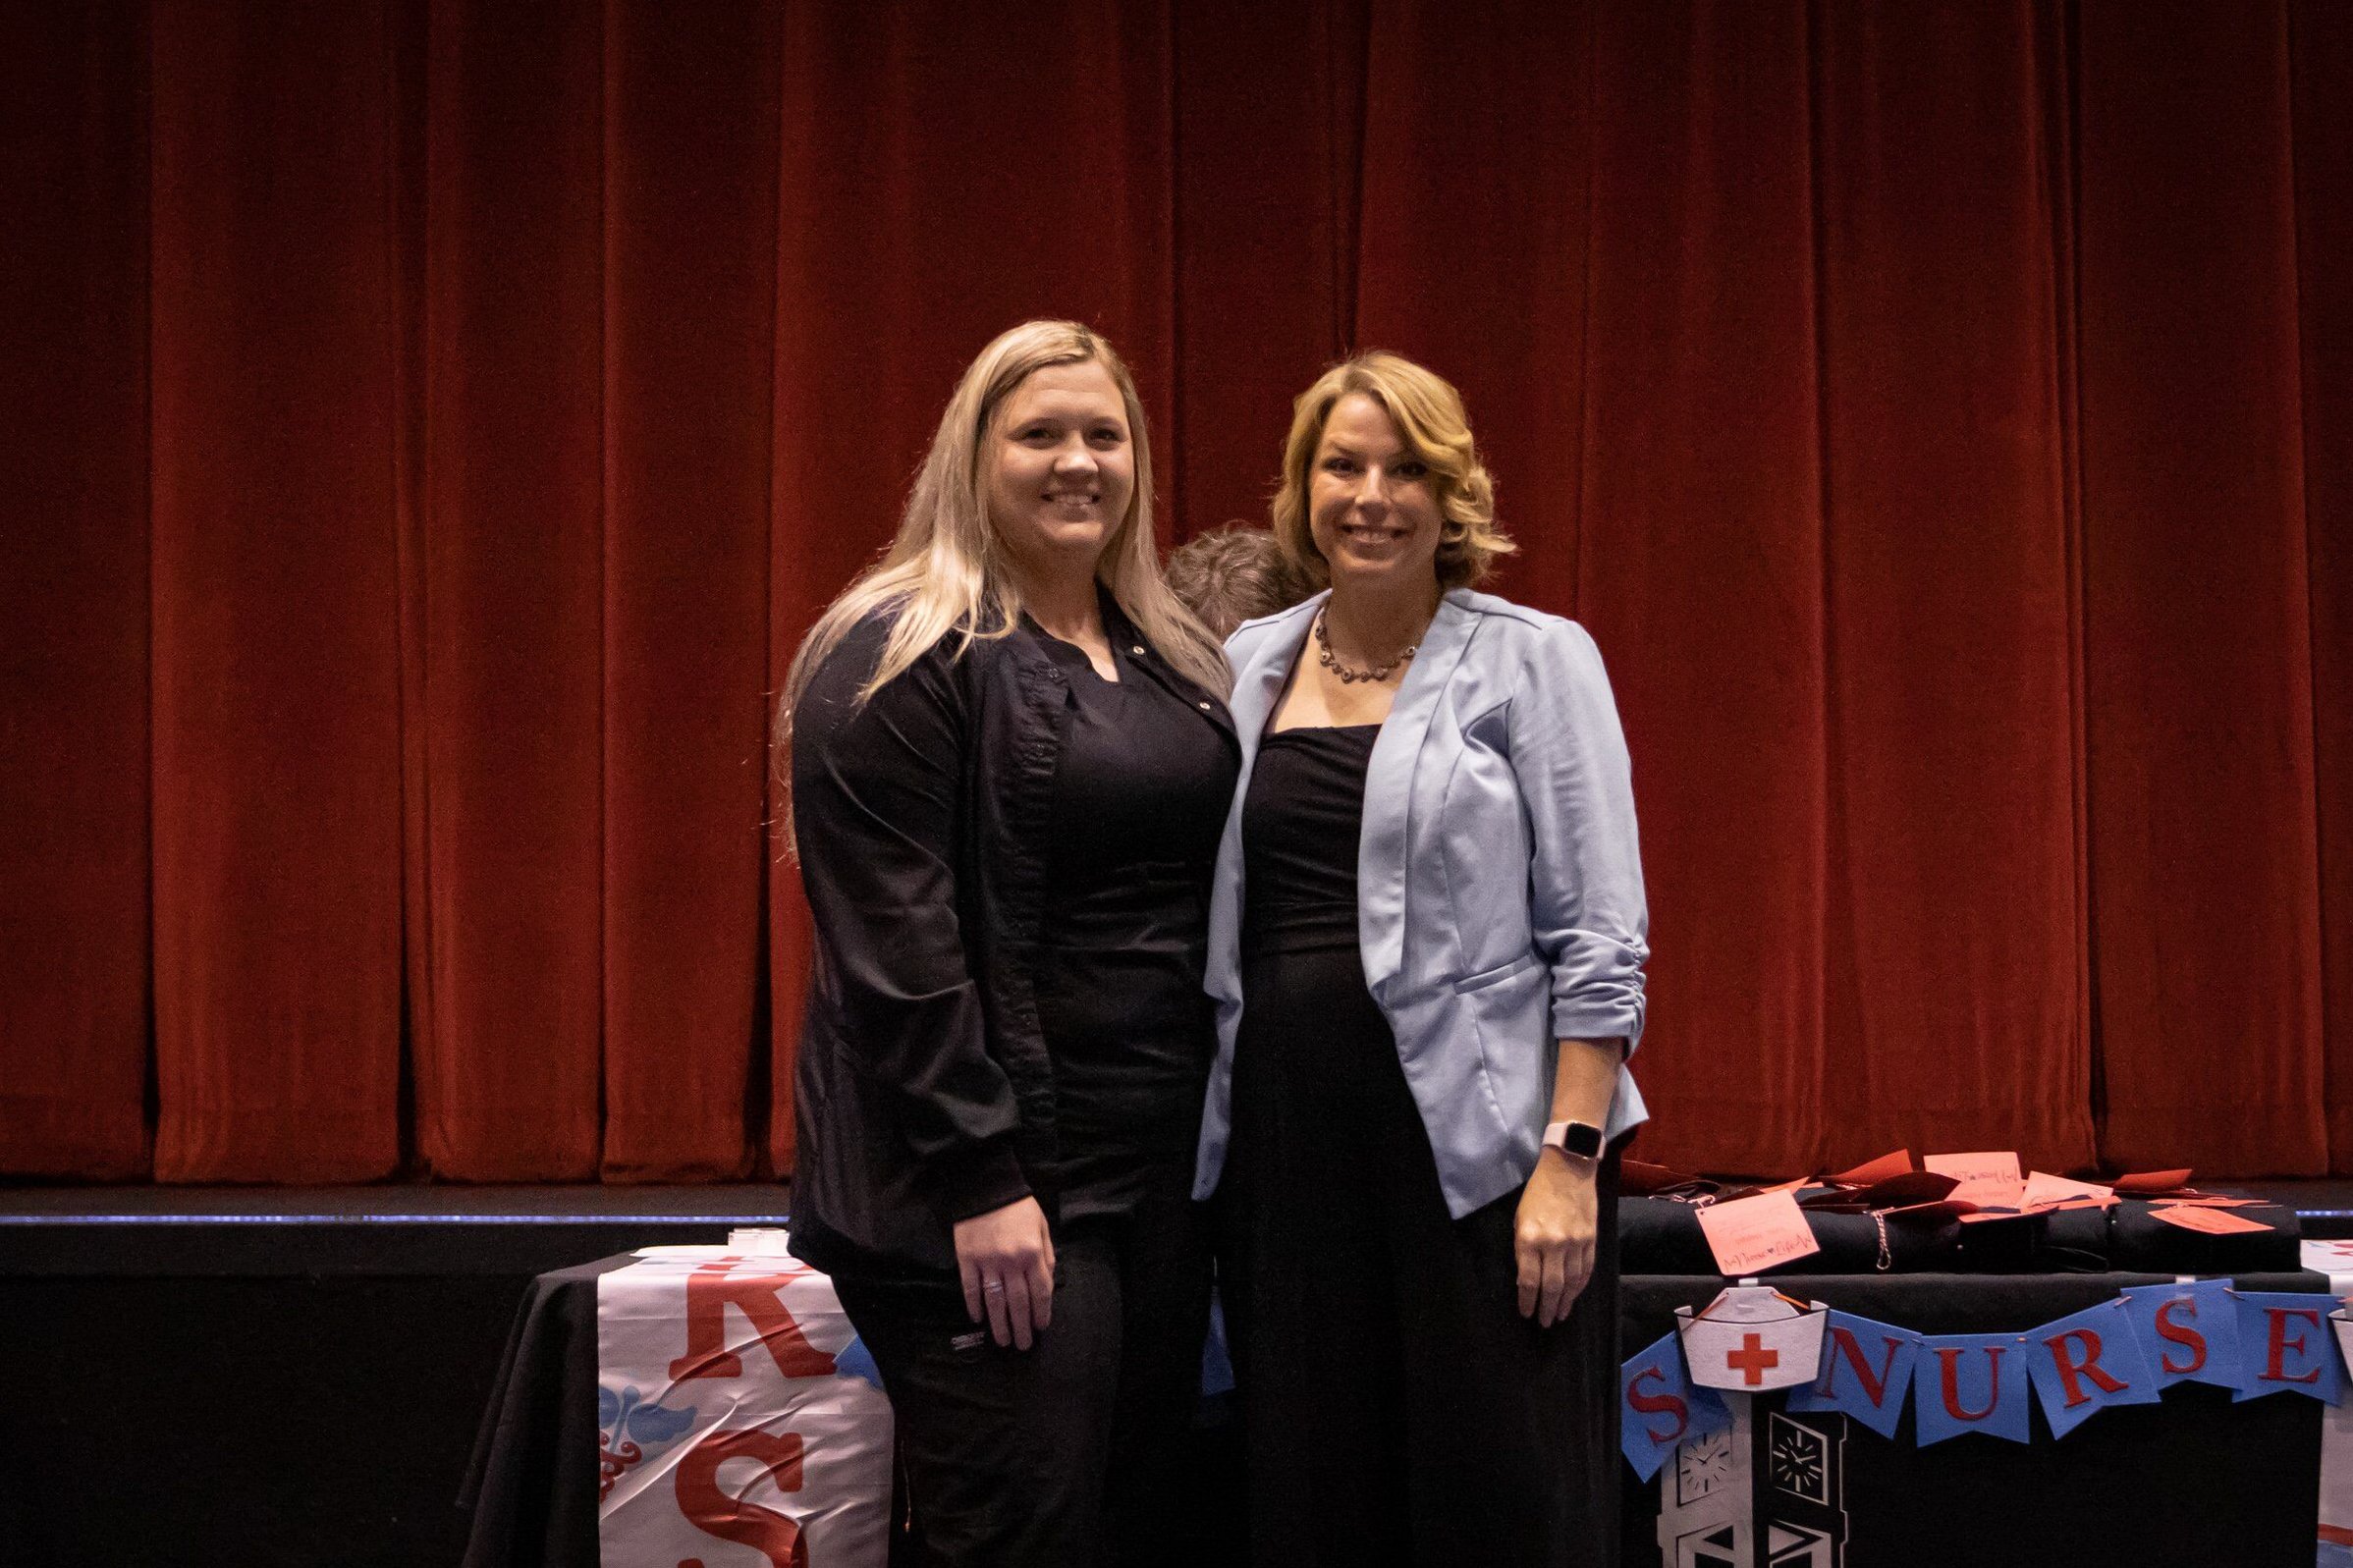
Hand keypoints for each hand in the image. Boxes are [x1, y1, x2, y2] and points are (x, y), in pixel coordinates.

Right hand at [952, 1197, 1054, 1349]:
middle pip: (1018, 1303)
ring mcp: (987, 1262)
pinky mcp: (966, 1260)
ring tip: (1003, 1341)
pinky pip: (971, 1288)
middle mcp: (1011, 1262)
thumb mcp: (1042, 1225)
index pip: (1040, 1292)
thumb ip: (1047, 1254)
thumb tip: (1047, 1282)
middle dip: (1022, 1327)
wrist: (985, 1185)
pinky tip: (978, 1319)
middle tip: (1023, 1345)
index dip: (1041, 1313)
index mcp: (1032, 1253)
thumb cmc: (1018, 1206)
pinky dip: (974, 1305)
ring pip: (994, 1301)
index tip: (1040, 1327)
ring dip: (999, 1324)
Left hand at [1515, 1150, 1597, 1327]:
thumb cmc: (1537, 1194)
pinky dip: (1580, 1287)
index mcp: (1530, 1238)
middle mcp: (1553, 1244)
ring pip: (1571, 1282)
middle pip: (1551, 1286)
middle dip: (1546, 1308)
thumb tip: (1526, 1279)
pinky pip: (1586, 1270)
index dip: (1527, 1301)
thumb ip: (1523, 1249)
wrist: (1568, 1169)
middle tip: (1544, 1323)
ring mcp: (1575, 1243)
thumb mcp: (1520, 1219)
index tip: (1526, 1313)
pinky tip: (1574, 1296)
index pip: (1528, 1280)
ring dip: (1565, 1302)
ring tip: (1559, 1315)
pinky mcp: (1591, 1240)